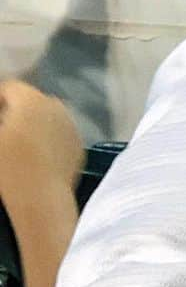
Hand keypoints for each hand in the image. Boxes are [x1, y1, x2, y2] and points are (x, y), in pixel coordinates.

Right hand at [0, 81, 84, 205]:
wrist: (41, 198)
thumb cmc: (8, 167)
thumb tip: (3, 124)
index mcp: (32, 100)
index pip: (10, 88)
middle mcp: (56, 106)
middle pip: (29, 101)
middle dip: (12, 111)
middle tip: (2, 128)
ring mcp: (70, 125)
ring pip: (46, 117)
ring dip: (30, 124)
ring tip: (14, 144)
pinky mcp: (78, 144)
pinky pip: (58, 134)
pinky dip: (46, 140)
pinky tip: (33, 157)